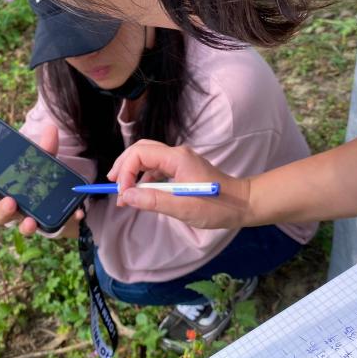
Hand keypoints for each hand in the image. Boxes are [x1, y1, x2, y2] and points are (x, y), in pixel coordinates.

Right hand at [0, 124, 83, 236]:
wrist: (56, 199)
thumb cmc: (37, 179)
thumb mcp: (40, 163)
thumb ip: (45, 149)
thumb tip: (51, 128)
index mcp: (5, 192)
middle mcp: (14, 210)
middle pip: (1, 215)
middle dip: (3, 210)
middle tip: (10, 202)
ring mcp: (29, 220)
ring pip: (22, 228)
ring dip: (26, 226)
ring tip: (31, 222)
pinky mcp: (50, 225)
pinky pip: (57, 226)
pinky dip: (67, 220)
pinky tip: (76, 213)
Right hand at [108, 140, 251, 228]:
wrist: (244, 204)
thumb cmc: (217, 206)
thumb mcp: (183, 208)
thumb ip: (153, 200)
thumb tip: (126, 196)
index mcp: (177, 158)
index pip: (140, 154)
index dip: (126, 171)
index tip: (123, 193)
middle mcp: (177, 154)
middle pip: (141, 150)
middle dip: (123, 165)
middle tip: (112, 184)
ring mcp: (180, 160)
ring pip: (147, 157)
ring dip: (132, 171)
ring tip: (123, 191)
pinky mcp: (182, 169)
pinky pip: (156, 167)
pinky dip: (144, 177)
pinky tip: (141, 192)